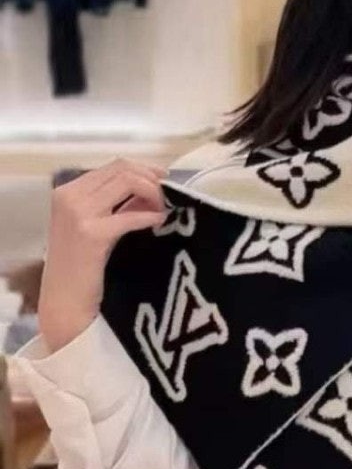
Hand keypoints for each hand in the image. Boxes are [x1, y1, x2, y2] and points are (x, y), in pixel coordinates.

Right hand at [38, 159, 168, 352]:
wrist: (64, 303)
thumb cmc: (82, 269)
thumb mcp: (96, 227)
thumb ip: (118, 205)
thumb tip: (152, 188)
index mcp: (68, 191)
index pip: (114, 165)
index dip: (145, 170)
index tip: (165, 182)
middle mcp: (69, 196)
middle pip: (122, 169)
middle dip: (152, 179)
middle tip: (170, 196)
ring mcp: (78, 213)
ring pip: (127, 181)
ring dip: (153, 193)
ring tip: (166, 209)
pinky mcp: (91, 234)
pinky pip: (130, 215)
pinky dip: (150, 216)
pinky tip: (161, 222)